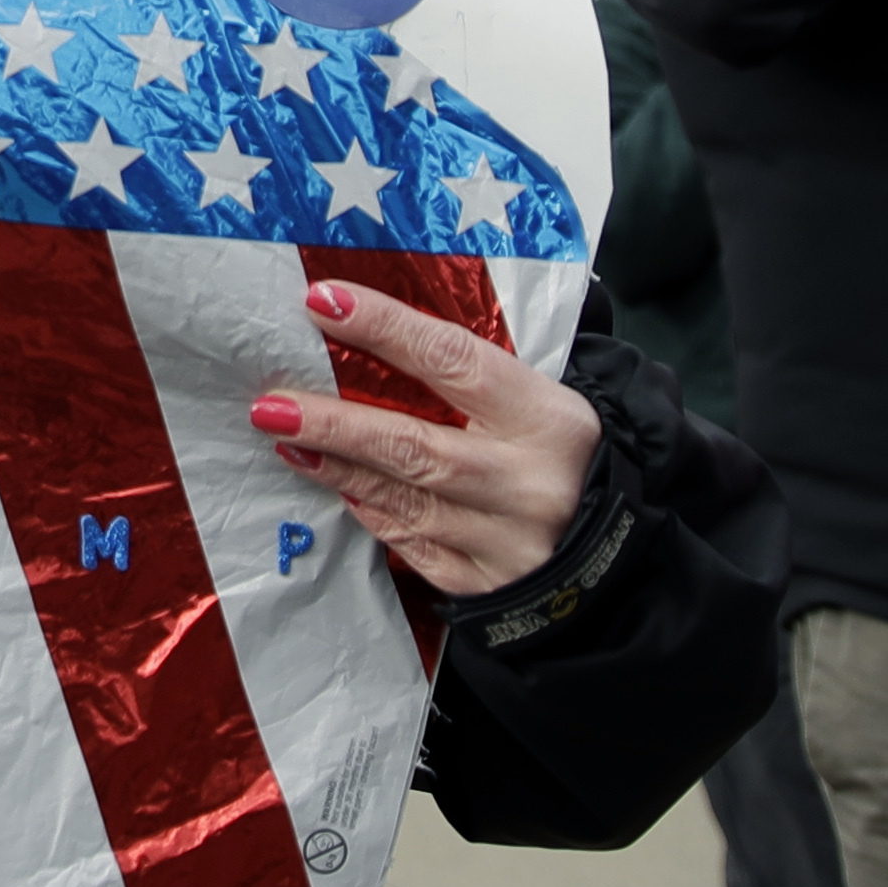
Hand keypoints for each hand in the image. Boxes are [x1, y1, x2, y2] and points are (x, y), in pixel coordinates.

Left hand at [247, 279, 601, 600]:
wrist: (616, 557)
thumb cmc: (567, 456)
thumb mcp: (548, 400)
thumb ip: (480, 366)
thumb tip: (386, 315)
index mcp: (549, 420)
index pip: (456, 362)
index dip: (387, 329)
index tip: (323, 302)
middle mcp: (527, 483)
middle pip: (416, 446)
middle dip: (336, 422)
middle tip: (271, 402)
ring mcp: (505, 542)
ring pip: (403, 499)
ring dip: (335, 466)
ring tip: (283, 435)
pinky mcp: (482, 584)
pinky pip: (410, 544)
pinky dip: (369, 511)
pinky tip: (333, 483)